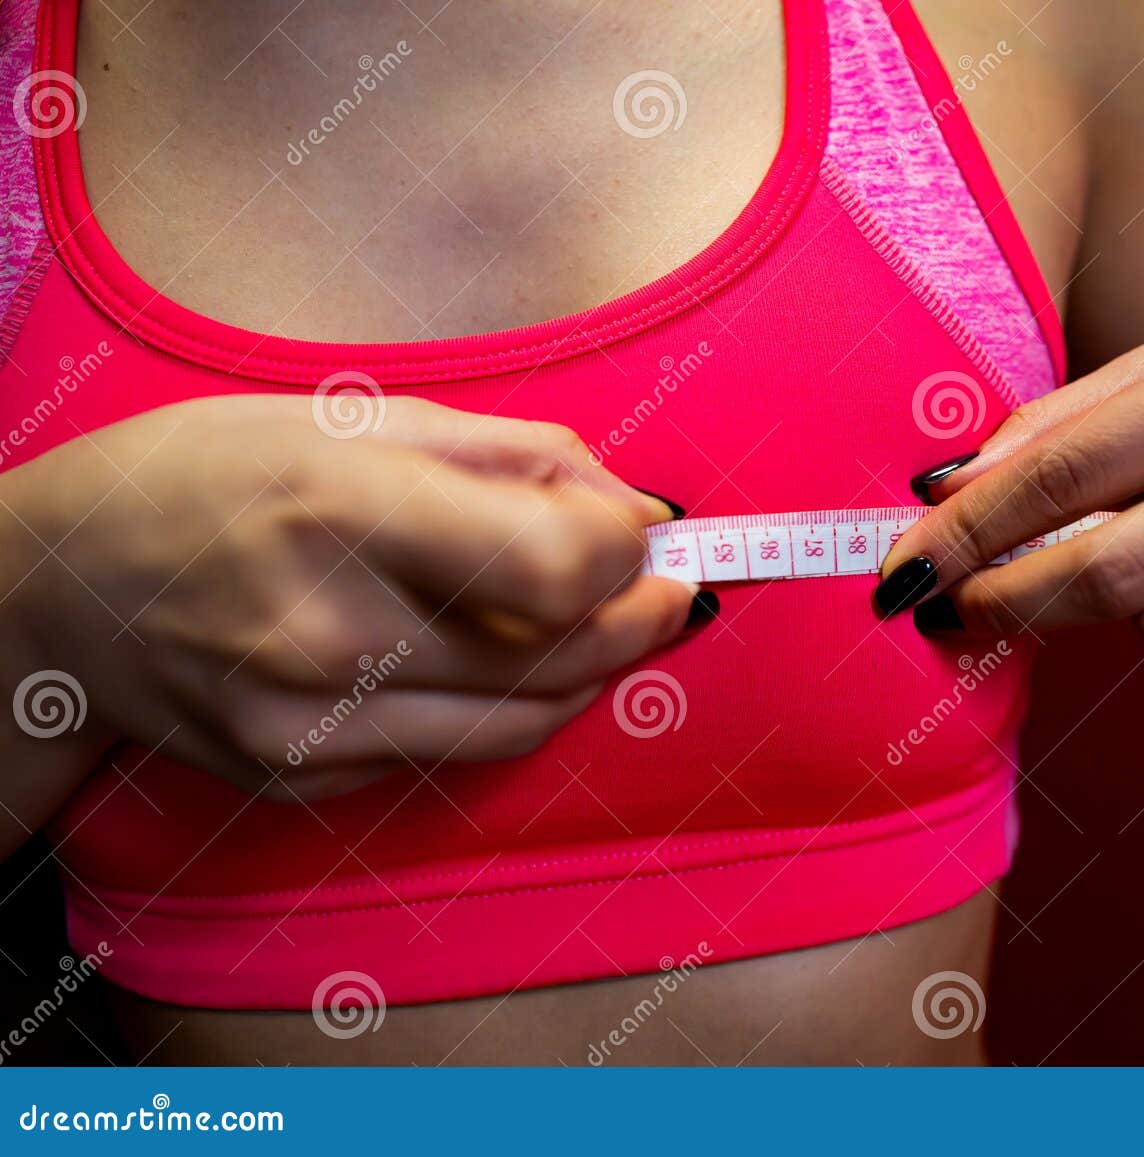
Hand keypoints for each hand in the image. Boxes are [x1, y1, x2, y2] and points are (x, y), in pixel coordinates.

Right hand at [3, 395, 703, 806]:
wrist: (57, 588)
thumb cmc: (214, 474)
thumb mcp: (358, 416)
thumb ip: (517, 456)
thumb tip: (637, 511)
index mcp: (343, 505)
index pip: (554, 564)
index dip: (630, 555)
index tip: (648, 539)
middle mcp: (327, 631)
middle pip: (558, 656)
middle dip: (639, 620)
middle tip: (666, 590)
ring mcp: (310, 722)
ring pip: (522, 721)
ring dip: (592, 673)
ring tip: (603, 623)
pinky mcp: (302, 776)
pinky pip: (451, 750)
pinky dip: (503, 705)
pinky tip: (493, 657)